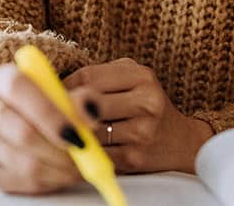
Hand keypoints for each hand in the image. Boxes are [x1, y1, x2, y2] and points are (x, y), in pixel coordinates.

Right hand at [0, 63, 101, 194]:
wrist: (29, 122)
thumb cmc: (50, 105)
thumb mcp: (70, 93)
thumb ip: (85, 99)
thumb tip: (89, 115)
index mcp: (3, 78)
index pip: (18, 89)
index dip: (49, 113)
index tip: (76, 133)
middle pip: (22, 133)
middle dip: (59, 151)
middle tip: (83, 156)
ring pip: (24, 163)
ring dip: (59, 170)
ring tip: (78, 167)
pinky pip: (21, 181)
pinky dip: (48, 182)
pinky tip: (60, 173)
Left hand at [62, 57, 214, 173]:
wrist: (180, 142)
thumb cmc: (144, 106)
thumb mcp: (130, 80)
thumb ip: (99, 78)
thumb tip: (53, 85)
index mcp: (142, 77)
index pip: (89, 77)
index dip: (65, 86)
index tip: (54, 94)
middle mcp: (147, 102)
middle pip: (88, 103)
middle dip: (66, 110)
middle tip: (53, 114)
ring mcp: (143, 131)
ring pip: (90, 131)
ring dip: (74, 133)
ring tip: (67, 130)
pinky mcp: (136, 157)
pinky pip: (97, 154)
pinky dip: (84, 152)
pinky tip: (80, 148)